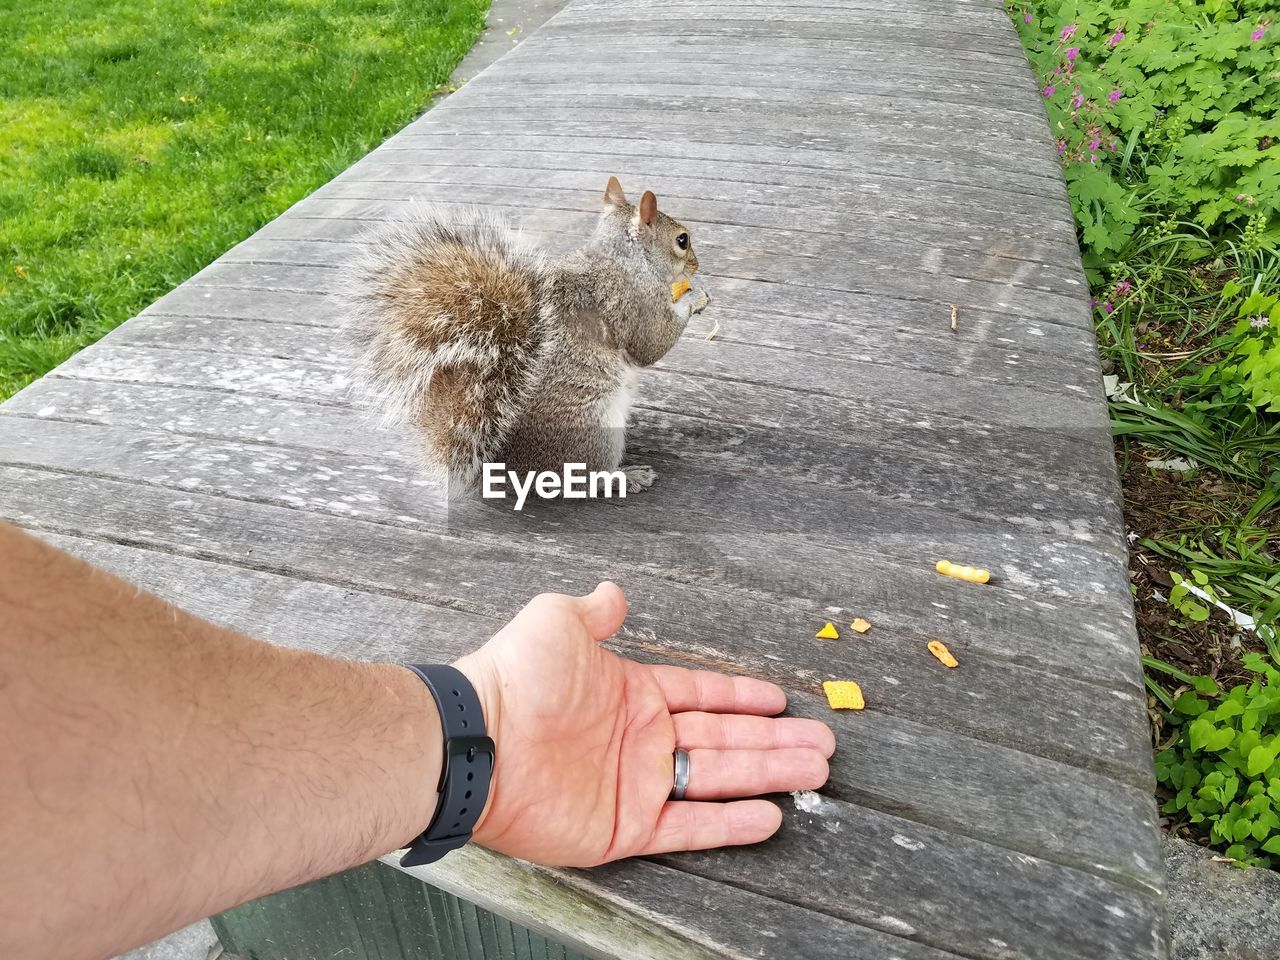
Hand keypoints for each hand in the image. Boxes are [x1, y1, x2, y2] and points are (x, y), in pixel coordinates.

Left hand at [453, 583, 833, 866]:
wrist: (480, 742)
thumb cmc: (515, 677)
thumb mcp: (557, 621)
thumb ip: (592, 611)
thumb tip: (612, 594)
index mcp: (631, 693)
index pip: (701, 694)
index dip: (741, 696)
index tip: (779, 699)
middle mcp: (640, 739)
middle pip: (724, 738)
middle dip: (774, 741)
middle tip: (821, 742)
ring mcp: (636, 784)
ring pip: (719, 778)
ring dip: (768, 774)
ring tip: (814, 771)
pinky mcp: (626, 827)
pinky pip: (690, 827)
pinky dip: (730, 823)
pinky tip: (769, 814)